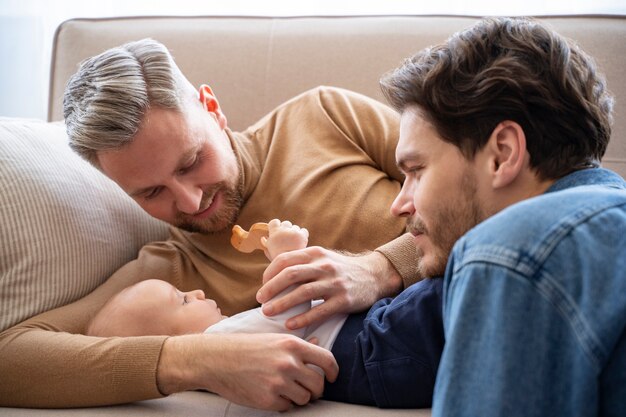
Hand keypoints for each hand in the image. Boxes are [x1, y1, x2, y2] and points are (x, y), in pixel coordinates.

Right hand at [157, 333, 337, 410]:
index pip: (327, 360)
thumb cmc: (246, 347)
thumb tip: (319, 344)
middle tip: (307, 388)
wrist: (216, 359)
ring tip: (285, 389)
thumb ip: (298, 344)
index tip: (332, 377)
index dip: (333, 372)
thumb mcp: (274, 338)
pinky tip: (271, 393)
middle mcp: (288, 363)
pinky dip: (283, 404)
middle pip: (319, 384)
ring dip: (299, 397)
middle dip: (316, 389)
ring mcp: (278, 382)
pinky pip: (287, 407)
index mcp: (292, 344)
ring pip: (305, 398)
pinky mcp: (268, 400)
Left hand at [257, 247, 402, 328]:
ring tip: (268, 312)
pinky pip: (319, 311)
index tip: (262, 286)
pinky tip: (290, 325)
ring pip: (302, 293)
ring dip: (282, 304)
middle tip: (259, 300)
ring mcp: (334, 283)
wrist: (374, 276)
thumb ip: (302, 263)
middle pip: (290, 274)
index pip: (285, 260)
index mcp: (316, 254)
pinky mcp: (343, 300)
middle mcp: (324, 266)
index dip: (269, 273)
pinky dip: (302, 318)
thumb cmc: (340, 269)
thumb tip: (272, 274)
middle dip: (271, 288)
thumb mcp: (322, 258)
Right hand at [262, 219, 308, 260]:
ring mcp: (293, 232)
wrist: (289, 265)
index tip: (278, 230)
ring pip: (295, 227)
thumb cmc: (277, 260)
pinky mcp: (302, 236)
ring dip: (295, 232)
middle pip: (286, 223)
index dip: (277, 225)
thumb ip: (266, 243)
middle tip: (288, 238)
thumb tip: (263, 238)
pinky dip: (303, 235)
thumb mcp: (268, 251)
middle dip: (287, 229)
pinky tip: (301, 241)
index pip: (274, 222)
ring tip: (294, 242)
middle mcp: (283, 230)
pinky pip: (304, 231)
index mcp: (274, 233)